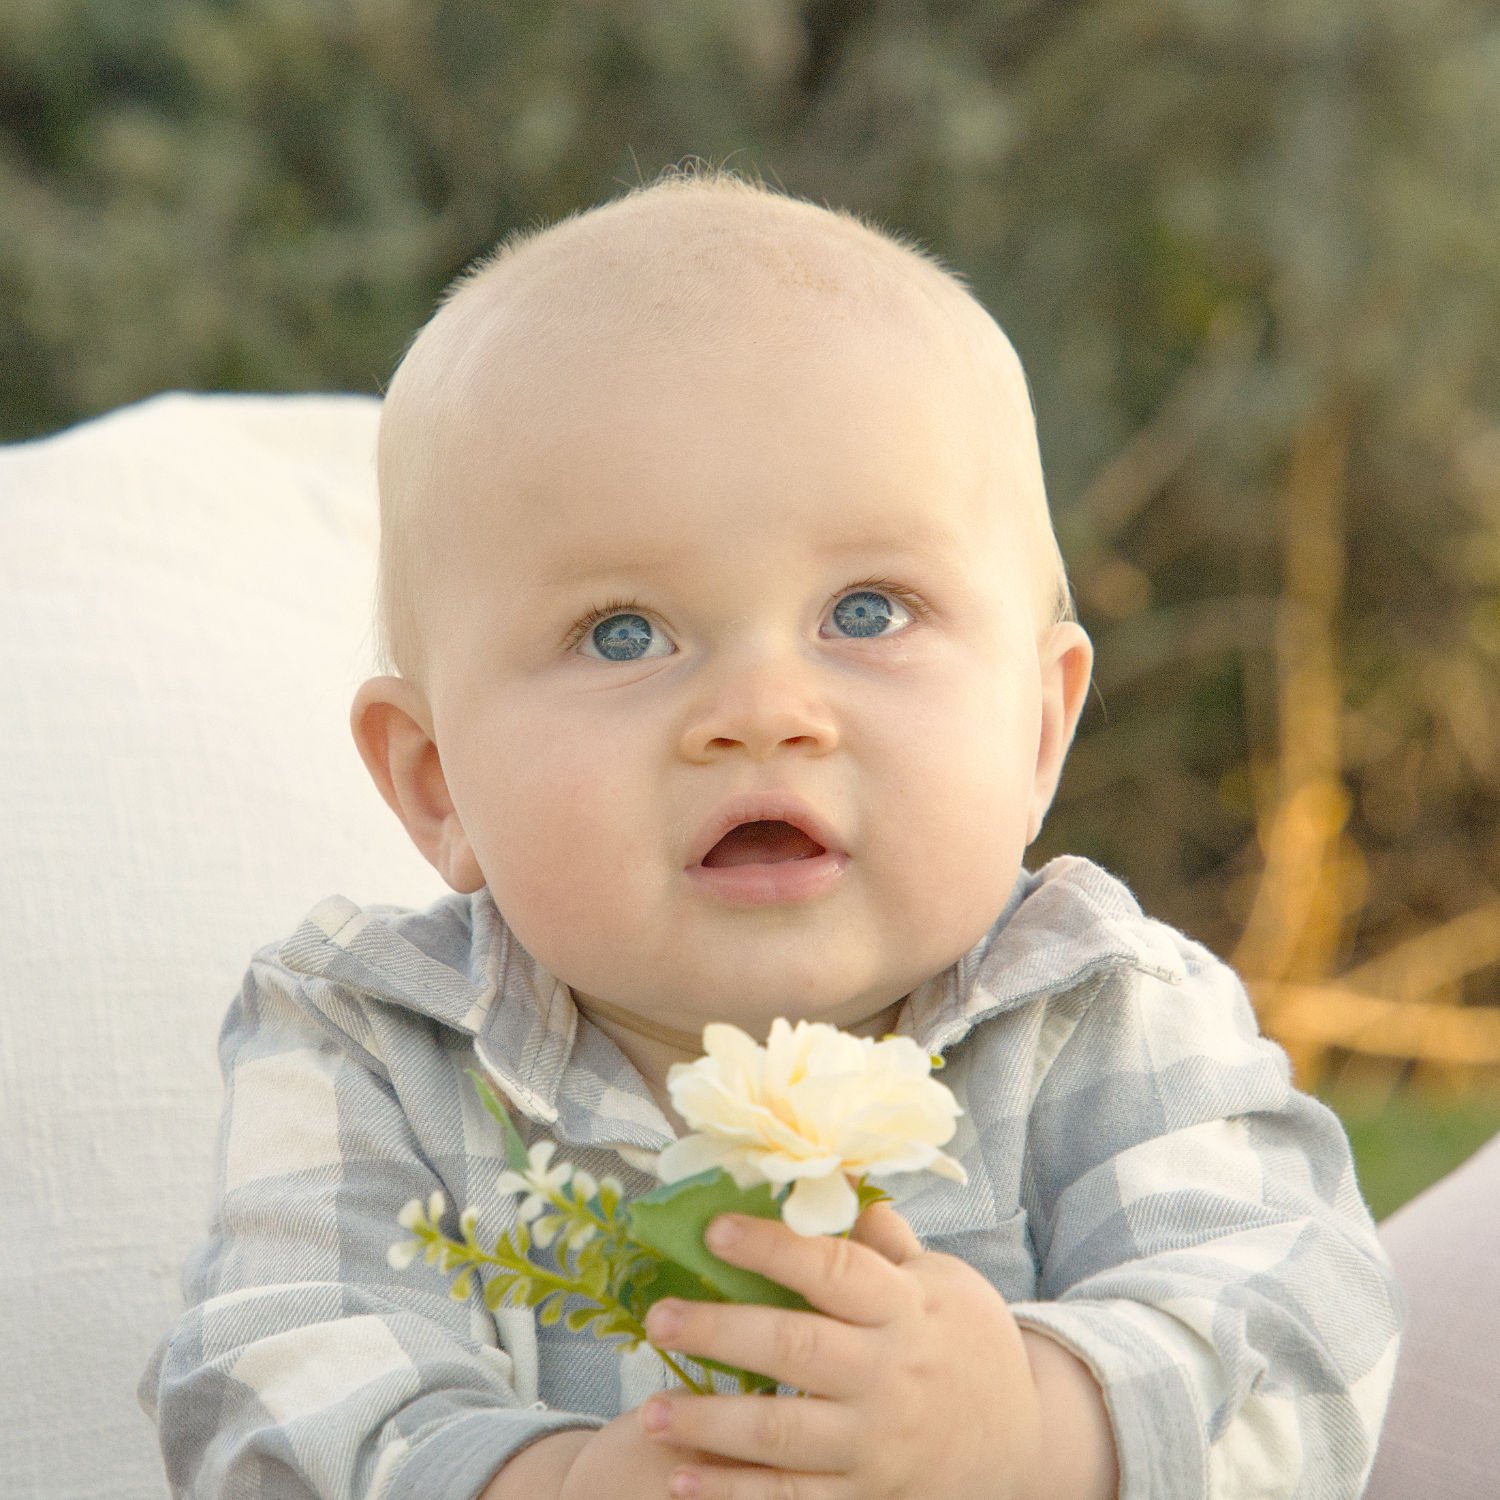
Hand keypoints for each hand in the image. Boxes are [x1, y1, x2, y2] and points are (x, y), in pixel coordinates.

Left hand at [635, 1201, 1047, 1499]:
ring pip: (783, 1434)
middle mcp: (887, 1374)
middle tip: (659, 1319)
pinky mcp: (864, 1495)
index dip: (773, 1248)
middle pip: (796, 1349)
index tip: (713, 1229)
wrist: (1022, 1444)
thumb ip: (885, 1240)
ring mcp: (874, 1442)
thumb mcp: (943, 1281)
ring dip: (710, 1424)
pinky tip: (681, 1479)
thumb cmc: (968, 1344)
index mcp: (905, 1309)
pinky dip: (734, 1493)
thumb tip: (834, 1178)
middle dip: (722, 1332)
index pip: (834, 1270)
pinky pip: (792, 1499)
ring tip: (650, 1411)